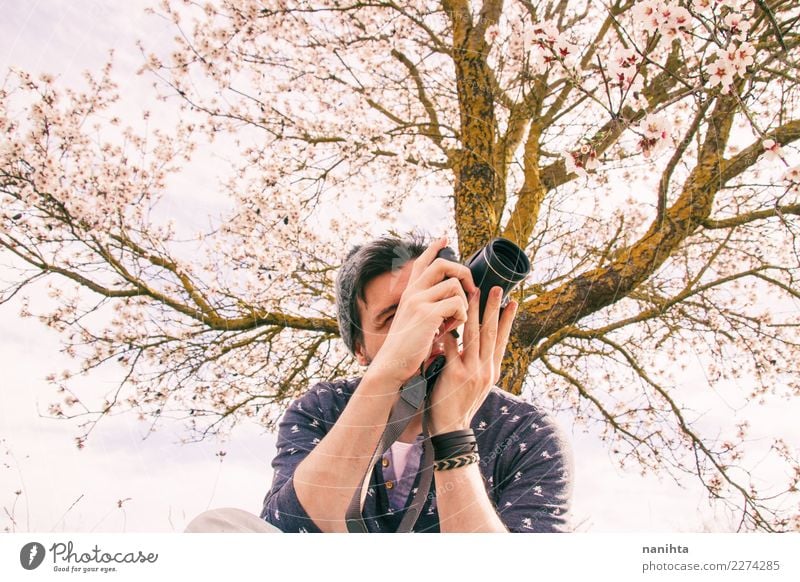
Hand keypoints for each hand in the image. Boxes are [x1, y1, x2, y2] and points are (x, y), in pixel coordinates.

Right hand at [370, 237, 477, 383]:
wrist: (392, 365)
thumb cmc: (408, 348)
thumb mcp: (418, 321)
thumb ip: (432, 306)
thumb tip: (457, 296)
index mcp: (410, 293)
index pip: (423, 262)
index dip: (434, 247)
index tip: (445, 237)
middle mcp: (413, 292)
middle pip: (443, 264)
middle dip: (463, 273)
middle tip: (470, 288)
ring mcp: (418, 301)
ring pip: (455, 286)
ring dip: (463, 303)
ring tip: (455, 321)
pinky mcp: (426, 314)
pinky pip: (457, 304)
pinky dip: (461, 316)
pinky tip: (451, 329)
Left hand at [426, 285, 517, 435]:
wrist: (451, 430)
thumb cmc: (458, 406)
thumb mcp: (476, 385)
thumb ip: (477, 365)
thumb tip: (476, 346)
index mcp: (492, 371)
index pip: (502, 340)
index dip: (507, 320)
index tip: (513, 301)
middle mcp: (486, 369)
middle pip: (492, 333)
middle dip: (494, 308)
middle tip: (497, 287)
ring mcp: (472, 372)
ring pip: (475, 335)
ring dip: (475, 312)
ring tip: (475, 293)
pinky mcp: (456, 375)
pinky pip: (452, 348)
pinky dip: (449, 333)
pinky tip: (447, 319)